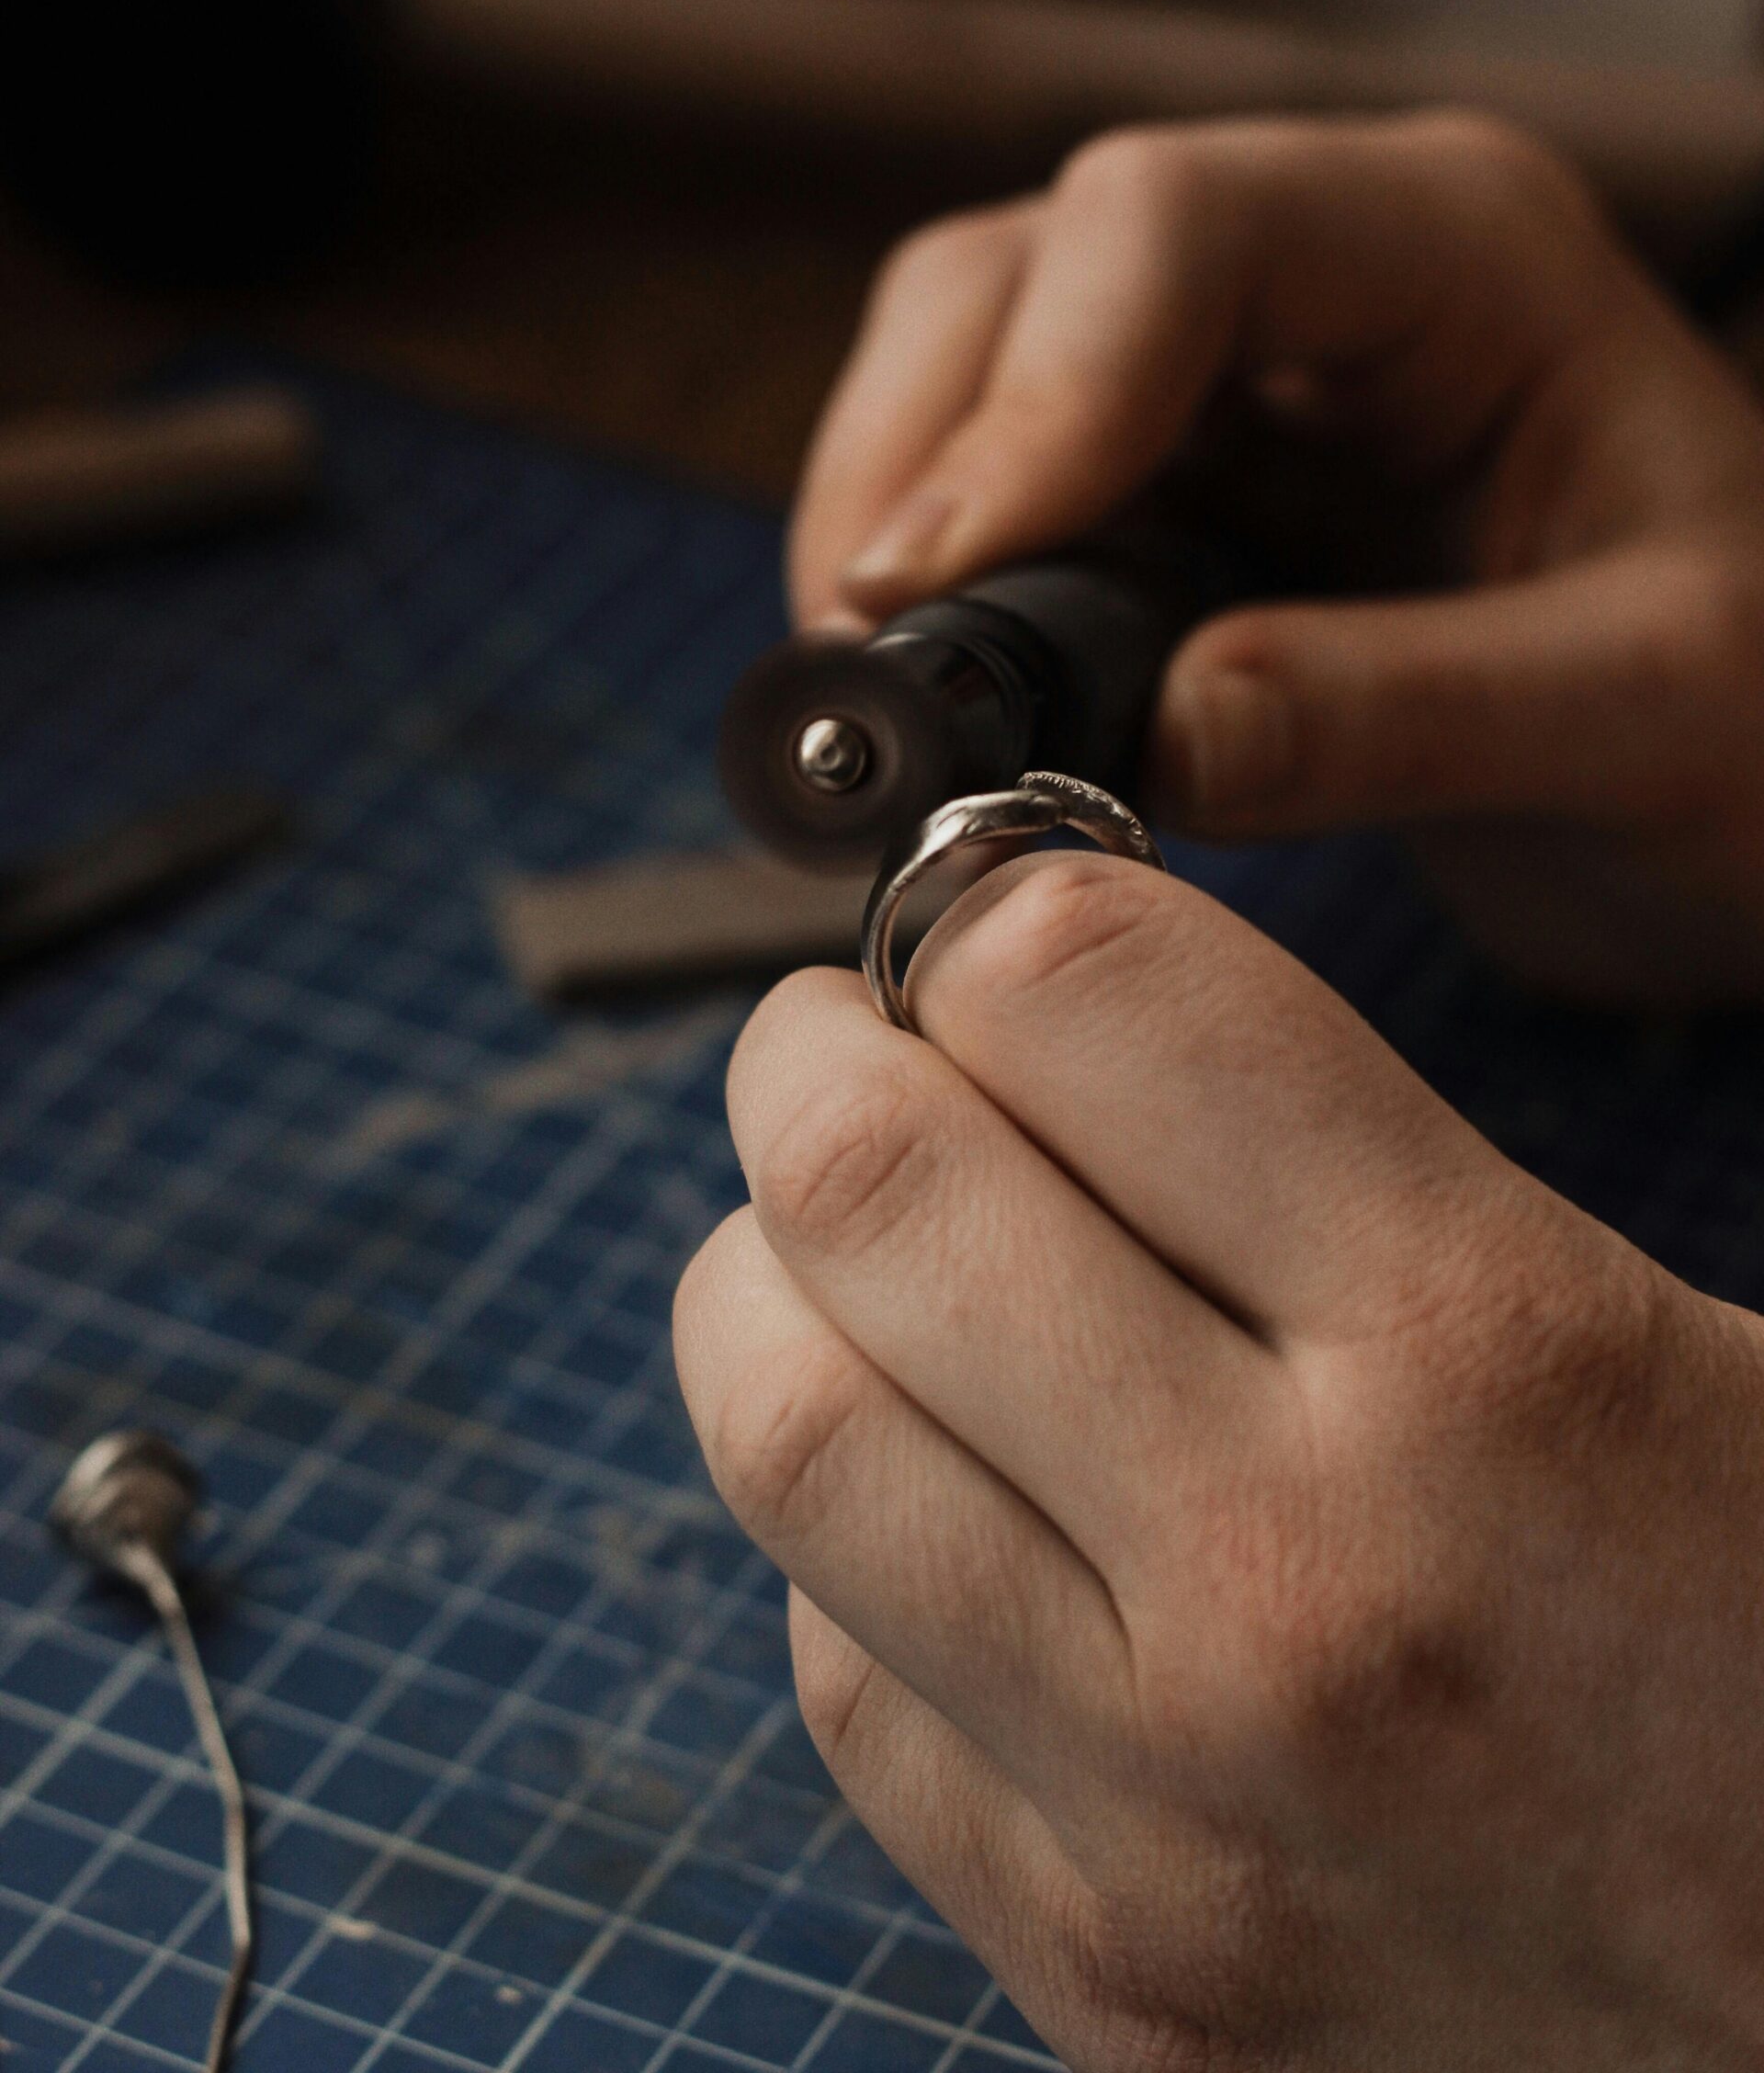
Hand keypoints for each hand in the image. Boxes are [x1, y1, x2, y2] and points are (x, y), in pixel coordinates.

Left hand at [675, 857, 1763, 2070]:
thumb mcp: (1660, 1322)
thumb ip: (1344, 1155)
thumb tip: (1030, 998)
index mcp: (1488, 1358)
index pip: (1081, 996)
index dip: (994, 909)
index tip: (985, 929)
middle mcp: (1290, 1589)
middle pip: (866, 1195)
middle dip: (813, 1059)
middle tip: (848, 1045)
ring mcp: (1164, 1819)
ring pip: (787, 1436)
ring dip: (771, 1284)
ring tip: (857, 1254)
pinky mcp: (1102, 1977)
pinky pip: (843, 1677)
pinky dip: (848, 1537)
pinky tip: (953, 1496)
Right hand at [788, 112, 1763, 1003]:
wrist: (1750, 761)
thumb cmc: (1758, 709)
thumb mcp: (1645, 715)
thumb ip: (1408, 715)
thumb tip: (1147, 739)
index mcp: (1462, 253)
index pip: (1171, 228)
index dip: (1030, 399)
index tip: (937, 588)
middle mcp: (1320, 271)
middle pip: (1017, 275)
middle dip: (916, 461)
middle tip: (872, 669)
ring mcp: (1232, 370)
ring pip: (967, 366)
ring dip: (895, 519)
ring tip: (891, 699)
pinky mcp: (1177, 481)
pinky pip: (995, 486)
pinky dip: (937, 585)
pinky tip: (942, 693)